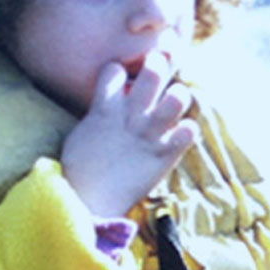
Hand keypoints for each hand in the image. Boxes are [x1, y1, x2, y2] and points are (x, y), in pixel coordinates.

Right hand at [61, 51, 197, 216]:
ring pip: (178, 97)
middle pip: (153, 73)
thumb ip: (98, 113)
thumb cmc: (80, 169)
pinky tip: (181, 135)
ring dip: (179, 95)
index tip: (123, 83)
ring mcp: (149, 134)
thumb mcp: (83, 133)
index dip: (120, 72)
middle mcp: (129, 116)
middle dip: (158, 67)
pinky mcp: (164, 155)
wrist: (88, 202)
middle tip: (158, 73)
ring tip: (173, 101)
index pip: (114, 70)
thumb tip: (109, 104)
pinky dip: (188, 130)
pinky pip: (189, 131)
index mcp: (104, 109)